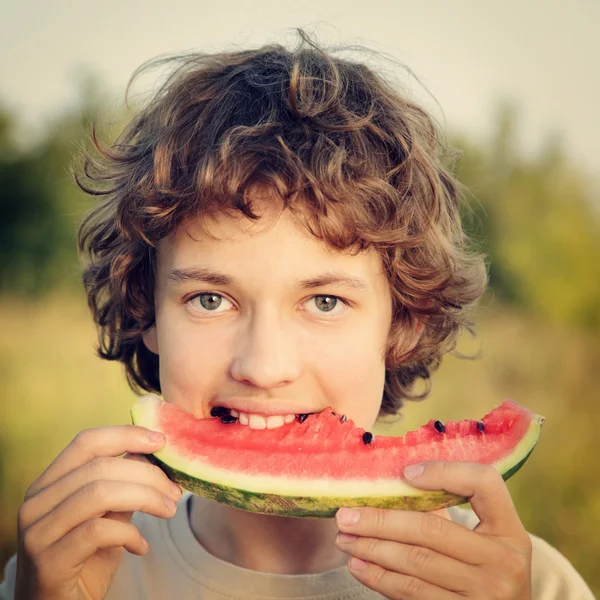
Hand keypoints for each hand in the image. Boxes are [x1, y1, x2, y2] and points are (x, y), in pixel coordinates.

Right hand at [14, 425, 182, 599]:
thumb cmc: (85, 561)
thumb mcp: (106, 516)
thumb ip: (122, 485)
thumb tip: (153, 450)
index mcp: (48, 484)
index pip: (87, 442)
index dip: (127, 435)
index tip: (162, 441)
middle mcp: (36, 503)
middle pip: (100, 467)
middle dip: (147, 474)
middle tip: (175, 491)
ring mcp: (37, 532)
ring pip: (99, 493)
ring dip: (145, 498)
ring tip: (168, 511)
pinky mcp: (47, 562)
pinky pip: (96, 531)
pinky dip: (129, 534)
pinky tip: (141, 546)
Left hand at [335, 461, 531, 598]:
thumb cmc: (485, 572)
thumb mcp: (484, 543)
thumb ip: (450, 514)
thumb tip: (391, 483)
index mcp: (511, 532)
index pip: (485, 483)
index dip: (445, 472)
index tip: (406, 472)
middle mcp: (504, 563)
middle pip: (432, 530)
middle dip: (381, 520)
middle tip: (345, 515)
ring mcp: (485, 595)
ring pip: (416, 563)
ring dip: (372, 548)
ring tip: (345, 539)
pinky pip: (413, 594)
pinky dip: (380, 578)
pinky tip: (359, 566)